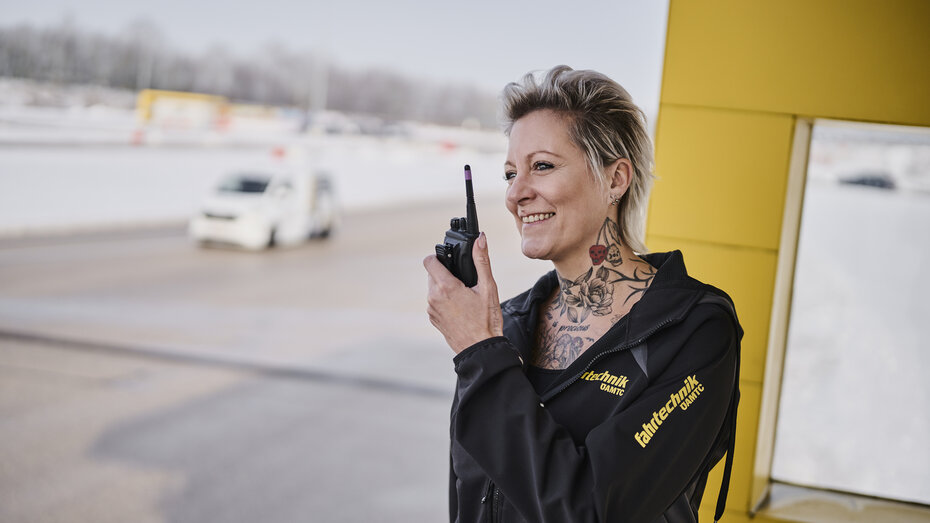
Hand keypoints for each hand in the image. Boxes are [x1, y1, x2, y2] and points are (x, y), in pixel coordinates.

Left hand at [423, 232, 503, 353]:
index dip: (439, 256)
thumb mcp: (488, 287)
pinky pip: (434, 302)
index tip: (450, 260)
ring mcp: (431, 309)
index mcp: (445, 287)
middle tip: (463, 280)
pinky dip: (444, 300)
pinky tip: (460, 307)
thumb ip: (482, 260)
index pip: (429, 261)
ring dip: (444, 287)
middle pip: (432, 273)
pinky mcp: (433, 319)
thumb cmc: (486, 320)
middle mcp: (433, 297)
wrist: (481, 349)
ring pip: (433, 288)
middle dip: (445, 273)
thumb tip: (480, 239)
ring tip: (464, 295)